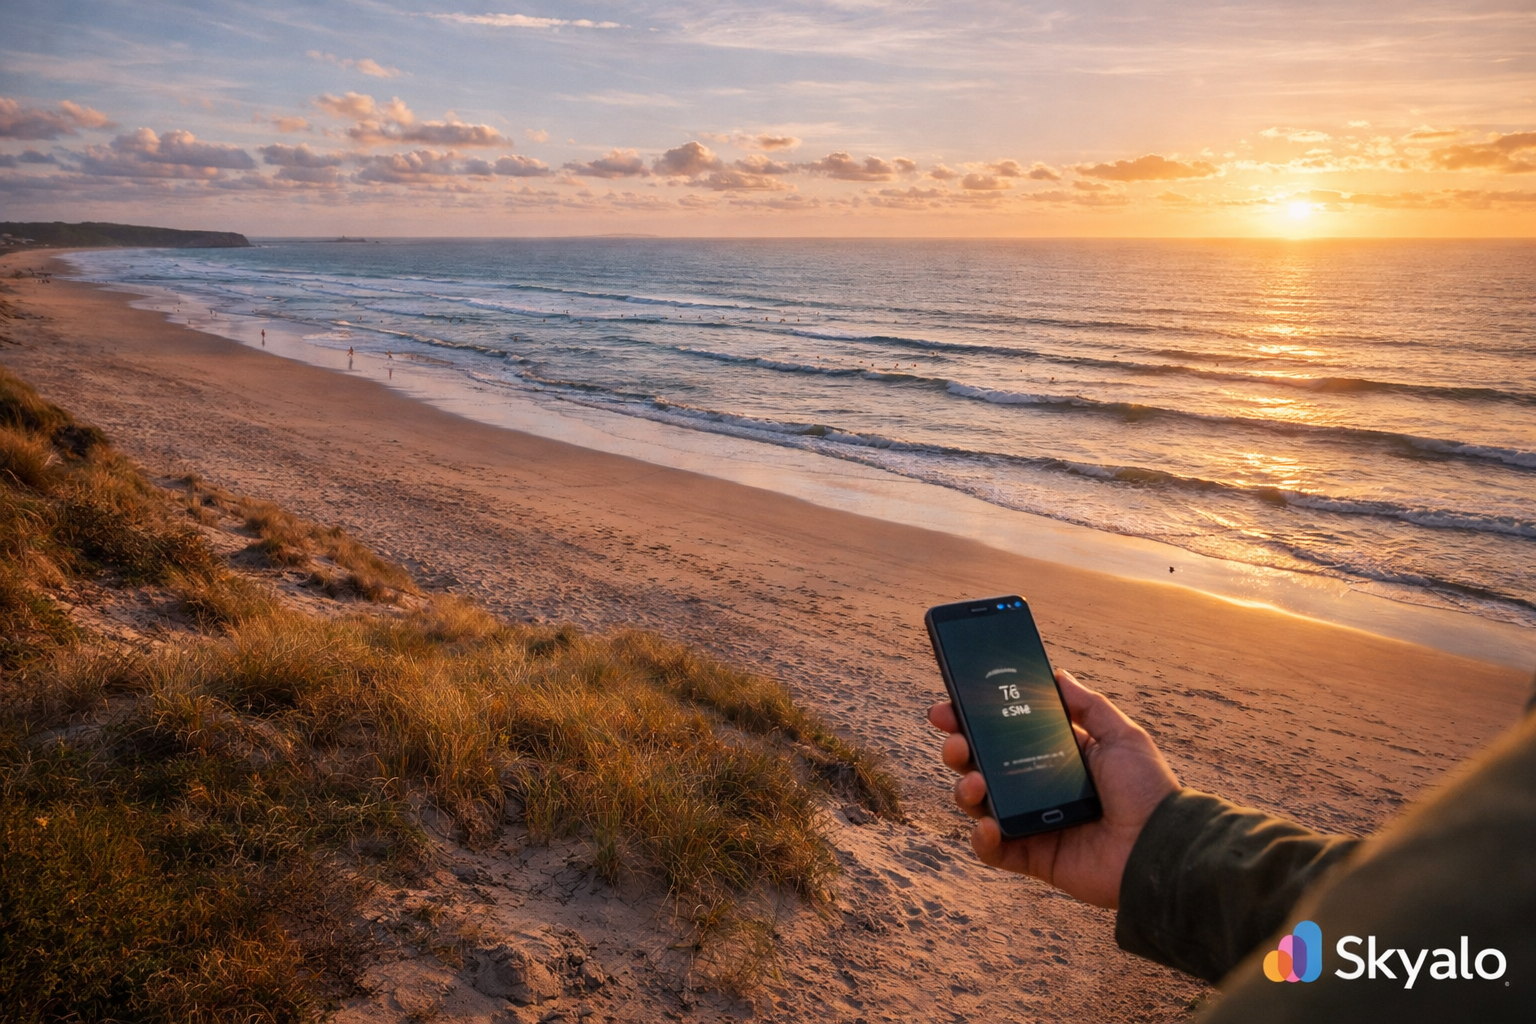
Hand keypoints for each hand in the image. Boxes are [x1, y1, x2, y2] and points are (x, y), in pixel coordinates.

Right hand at [927, 669, 1178, 908]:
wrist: (1162, 846)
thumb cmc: (1148, 790)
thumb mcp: (1121, 736)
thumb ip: (1087, 705)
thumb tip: (1057, 675)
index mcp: (1055, 756)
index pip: (1003, 734)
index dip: (972, 720)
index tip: (949, 706)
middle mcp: (1037, 788)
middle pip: (982, 765)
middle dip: (959, 750)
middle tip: (955, 741)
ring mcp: (1032, 823)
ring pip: (979, 805)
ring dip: (965, 790)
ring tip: (976, 782)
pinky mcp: (1033, 857)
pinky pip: (994, 851)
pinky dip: (983, 840)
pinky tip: (989, 826)